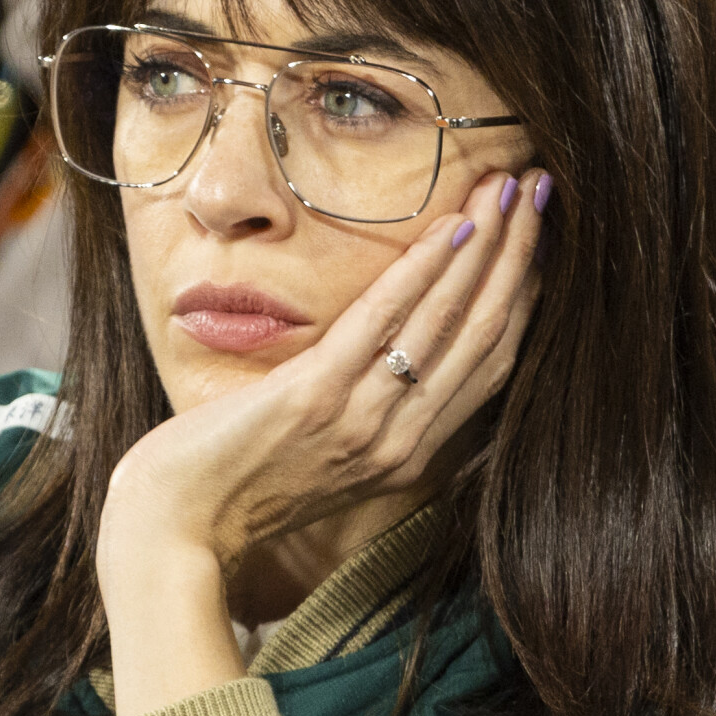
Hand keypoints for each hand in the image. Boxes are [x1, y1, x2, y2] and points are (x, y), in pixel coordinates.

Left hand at [97, 166, 545, 715]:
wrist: (175, 527)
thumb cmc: (234, 483)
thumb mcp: (318, 453)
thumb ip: (364, 409)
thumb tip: (388, 349)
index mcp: (406, 456)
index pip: (491, 366)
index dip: (523, 296)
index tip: (539, 237)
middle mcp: (398, 443)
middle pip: (485, 337)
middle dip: (520, 257)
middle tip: (541, 189)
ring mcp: (361, 423)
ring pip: (450, 324)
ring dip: (488, 248)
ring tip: (509, 187)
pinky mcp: (315, 400)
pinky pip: (384, 324)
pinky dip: (424, 271)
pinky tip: (452, 226)